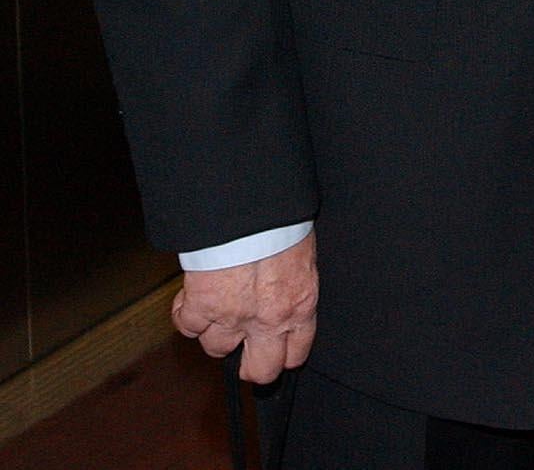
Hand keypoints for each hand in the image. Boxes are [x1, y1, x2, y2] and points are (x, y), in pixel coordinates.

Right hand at [172, 230, 317, 382]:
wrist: (251, 208)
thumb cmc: (282, 220)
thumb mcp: (302, 252)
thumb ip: (294, 279)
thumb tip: (287, 283)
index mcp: (299, 305)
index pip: (295, 353)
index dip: (283, 354)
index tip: (277, 350)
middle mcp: (268, 320)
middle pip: (260, 370)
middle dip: (252, 363)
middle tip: (245, 347)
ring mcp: (232, 317)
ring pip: (217, 348)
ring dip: (215, 331)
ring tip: (217, 308)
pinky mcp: (201, 305)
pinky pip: (187, 325)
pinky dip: (185, 313)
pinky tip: (191, 298)